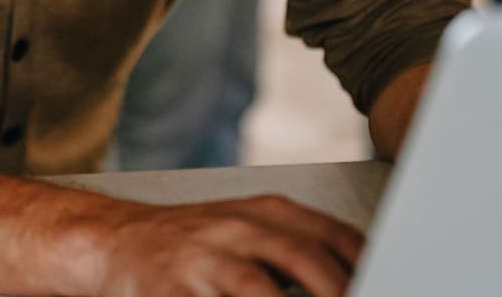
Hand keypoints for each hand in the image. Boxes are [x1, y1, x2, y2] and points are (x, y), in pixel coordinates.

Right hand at [94, 196, 363, 296]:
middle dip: (337, 290)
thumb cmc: (192, 243)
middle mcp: (236, 230)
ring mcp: (203, 262)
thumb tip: (357, 276)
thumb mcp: (248, 228)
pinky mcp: (173, 292)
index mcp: (264, 212)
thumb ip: (299, 248)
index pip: (332, 235)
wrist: (114, 241)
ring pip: (258, 290)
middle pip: (302, 258)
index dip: (363, 264)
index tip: (387, 282)